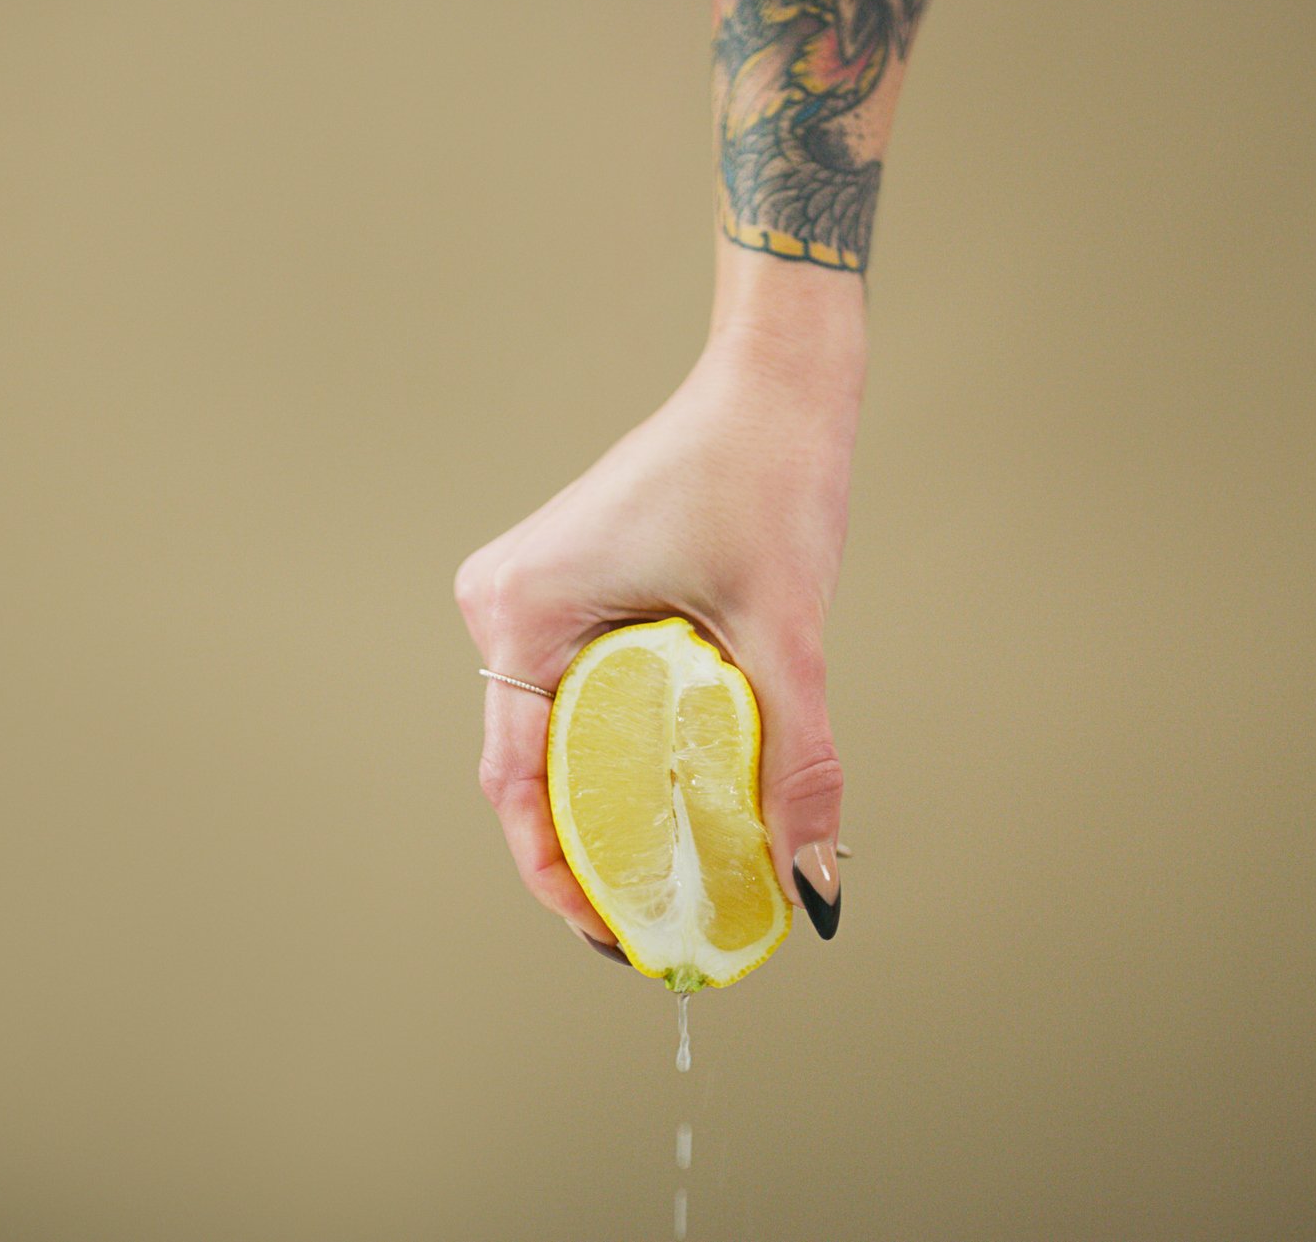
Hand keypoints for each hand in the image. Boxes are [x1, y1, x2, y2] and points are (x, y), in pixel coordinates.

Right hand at [455, 321, 860, 948]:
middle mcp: (502, 603)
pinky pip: (573, 693)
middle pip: (529, 768)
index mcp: (524, 612)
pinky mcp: (562, 588)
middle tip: (653, 916)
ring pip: (551, 735)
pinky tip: (670, 792)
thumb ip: (797, 764)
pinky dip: (616, 748)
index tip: (614, 934)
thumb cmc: (766, 474)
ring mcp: (527, 594)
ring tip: (666, 868)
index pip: (517, 785)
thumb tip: (813, 886)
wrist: (772, 381)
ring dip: (603, 801)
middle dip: (587, 851)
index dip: (558, 876)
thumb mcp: (786, 635)